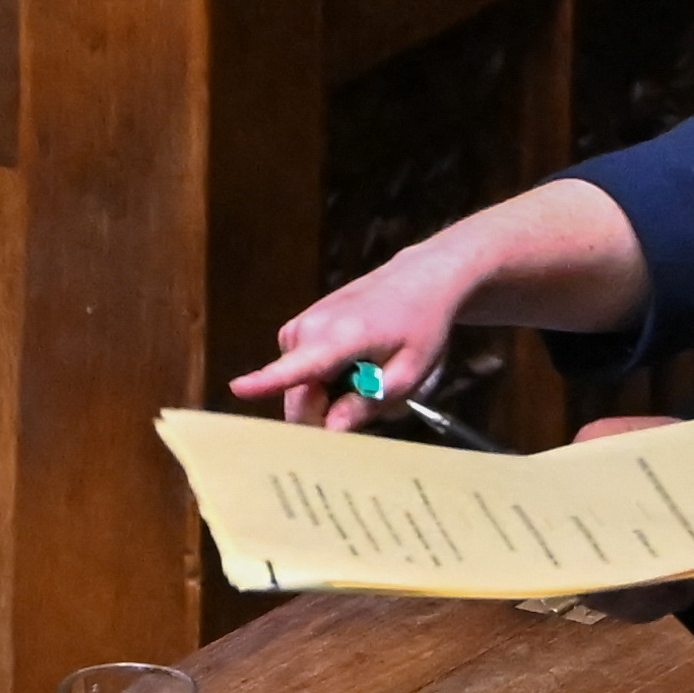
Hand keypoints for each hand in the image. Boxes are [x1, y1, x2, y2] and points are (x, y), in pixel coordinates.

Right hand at [231, 178, 649, 429]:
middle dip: (311, 396)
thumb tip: (335, 427)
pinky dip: (330, 363)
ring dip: (325, 380)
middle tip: (349, 413)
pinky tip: (366, 362)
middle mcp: (337, 314)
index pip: (306, 359)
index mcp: (360, 329)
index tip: (241, 391)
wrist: (452, 265)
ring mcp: (331, 307)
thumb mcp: (418, 369)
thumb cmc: (436, 322)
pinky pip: (315, 346)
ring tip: (373, 380)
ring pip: (307, 357)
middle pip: (301, 367)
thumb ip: (374, 400)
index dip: (274, 379)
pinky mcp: (332, 305)